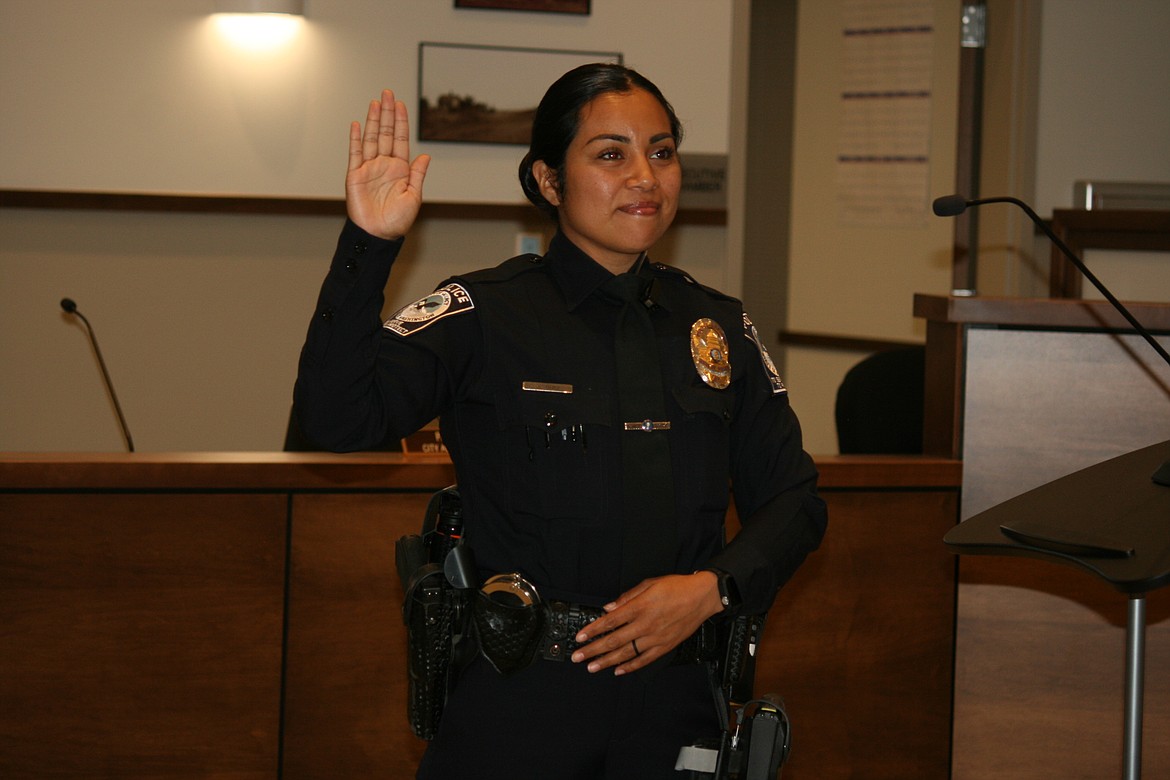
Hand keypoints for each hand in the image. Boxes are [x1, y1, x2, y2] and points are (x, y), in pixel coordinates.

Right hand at [345, 89, 430, 239]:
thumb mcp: (413, 196)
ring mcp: (369, 168)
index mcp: (400, 169)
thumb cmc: (397, 220)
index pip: (400, 139)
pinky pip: (355, 153)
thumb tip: (425, 156)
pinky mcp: (355, 175)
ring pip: (371, 138)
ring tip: (376, 102)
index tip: (401, 104)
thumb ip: (418, 175)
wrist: (378, 234)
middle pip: (385, 133)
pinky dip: (355, 138)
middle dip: (387, 113)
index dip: (400, 122)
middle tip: (388, 93)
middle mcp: (384, 165)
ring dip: (373, 120)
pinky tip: (357, 124)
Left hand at [570, 571, 723, 674]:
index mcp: (640, 607)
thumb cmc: (676, 587)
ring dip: (607, 661)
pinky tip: (618, 671)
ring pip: (626, 653)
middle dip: (593, 649)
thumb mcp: (649, 584)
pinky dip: (630, 667)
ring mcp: (655, 638)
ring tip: (592, 667)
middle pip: (614, 640)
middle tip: (578, 656)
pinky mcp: (665, 646)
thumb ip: (627, 597)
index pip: (610, 621)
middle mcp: (646, 624)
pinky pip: (645, 660)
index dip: (593, 630)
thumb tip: (609, 608)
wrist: (702, 597)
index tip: (580, 637)